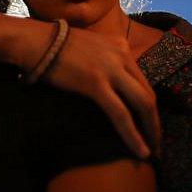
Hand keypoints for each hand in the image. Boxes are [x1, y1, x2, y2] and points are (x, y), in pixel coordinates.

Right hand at [32, 25, 158, 158]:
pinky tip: (140, 150)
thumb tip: (106, 84)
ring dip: (150, 131)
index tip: (149, 124)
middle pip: (148, 94)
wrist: (35, 41)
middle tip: (156, 143)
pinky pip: (121, 114)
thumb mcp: (87, 47)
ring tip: (152, 151)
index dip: (149, 106)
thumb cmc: (52, 46)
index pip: (143, 81)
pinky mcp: (96, 84)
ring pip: (142, 104)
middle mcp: (121, 55)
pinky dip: (133, 135)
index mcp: (120, 47)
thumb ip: (102, 60)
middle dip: (155, 122)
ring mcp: (110, 69)